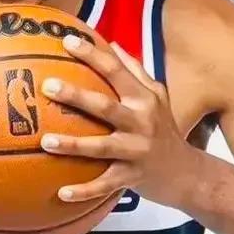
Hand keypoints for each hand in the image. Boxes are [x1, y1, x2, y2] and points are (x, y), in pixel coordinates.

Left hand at [38, 34, 196, 206]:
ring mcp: (137, 150)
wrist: (188, 173)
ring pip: (101, 146)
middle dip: (76, 95)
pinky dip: (84, 190)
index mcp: (143, 98)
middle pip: (104, 106)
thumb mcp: (157, 96)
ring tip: (45, 141)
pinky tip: (60, 193)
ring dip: (73, 144)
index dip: (92, 54)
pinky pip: (104, 184)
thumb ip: (135, 71)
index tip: (67, 40)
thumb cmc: (164, 129)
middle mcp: (141, 122)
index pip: (115, 70)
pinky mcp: (132, 177)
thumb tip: (112, 43)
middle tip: (48, 85)